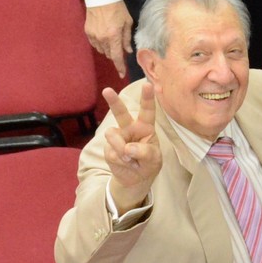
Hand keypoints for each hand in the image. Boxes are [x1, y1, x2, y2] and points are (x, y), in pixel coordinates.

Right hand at [86, 1, 133, 77]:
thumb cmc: (117, 8)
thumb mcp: (127, 22)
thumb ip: (127, 38)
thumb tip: (128, 51)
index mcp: (113, 36)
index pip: (116, 57)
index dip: (120, 67)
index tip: (121, 74)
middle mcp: (102, 38)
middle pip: (109, 54)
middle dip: (115, 53)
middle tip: (120, 45)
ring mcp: (93, 36)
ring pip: (101, 50)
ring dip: (107, 48)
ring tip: (112, 37)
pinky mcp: (87, 32)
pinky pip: (95, 44)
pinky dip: (100, 43)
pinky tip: (104, 35)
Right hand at [103, 83, 160, 211]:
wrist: (136, 179)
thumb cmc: (149, 164)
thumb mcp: (154, 159)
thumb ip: (145, 152)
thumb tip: (127, 148)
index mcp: (145, 126)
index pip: (147, 110)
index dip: (147, 98)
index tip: (147, 84)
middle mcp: (130, 128)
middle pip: (121, 113)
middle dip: (114, 101)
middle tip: (107, 91)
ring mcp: (118, 137)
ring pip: (113, 136)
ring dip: (122, 150)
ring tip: (130, 159)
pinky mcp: (108, 147)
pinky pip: (111, 152)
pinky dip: (120, 161)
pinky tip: (126, 164)